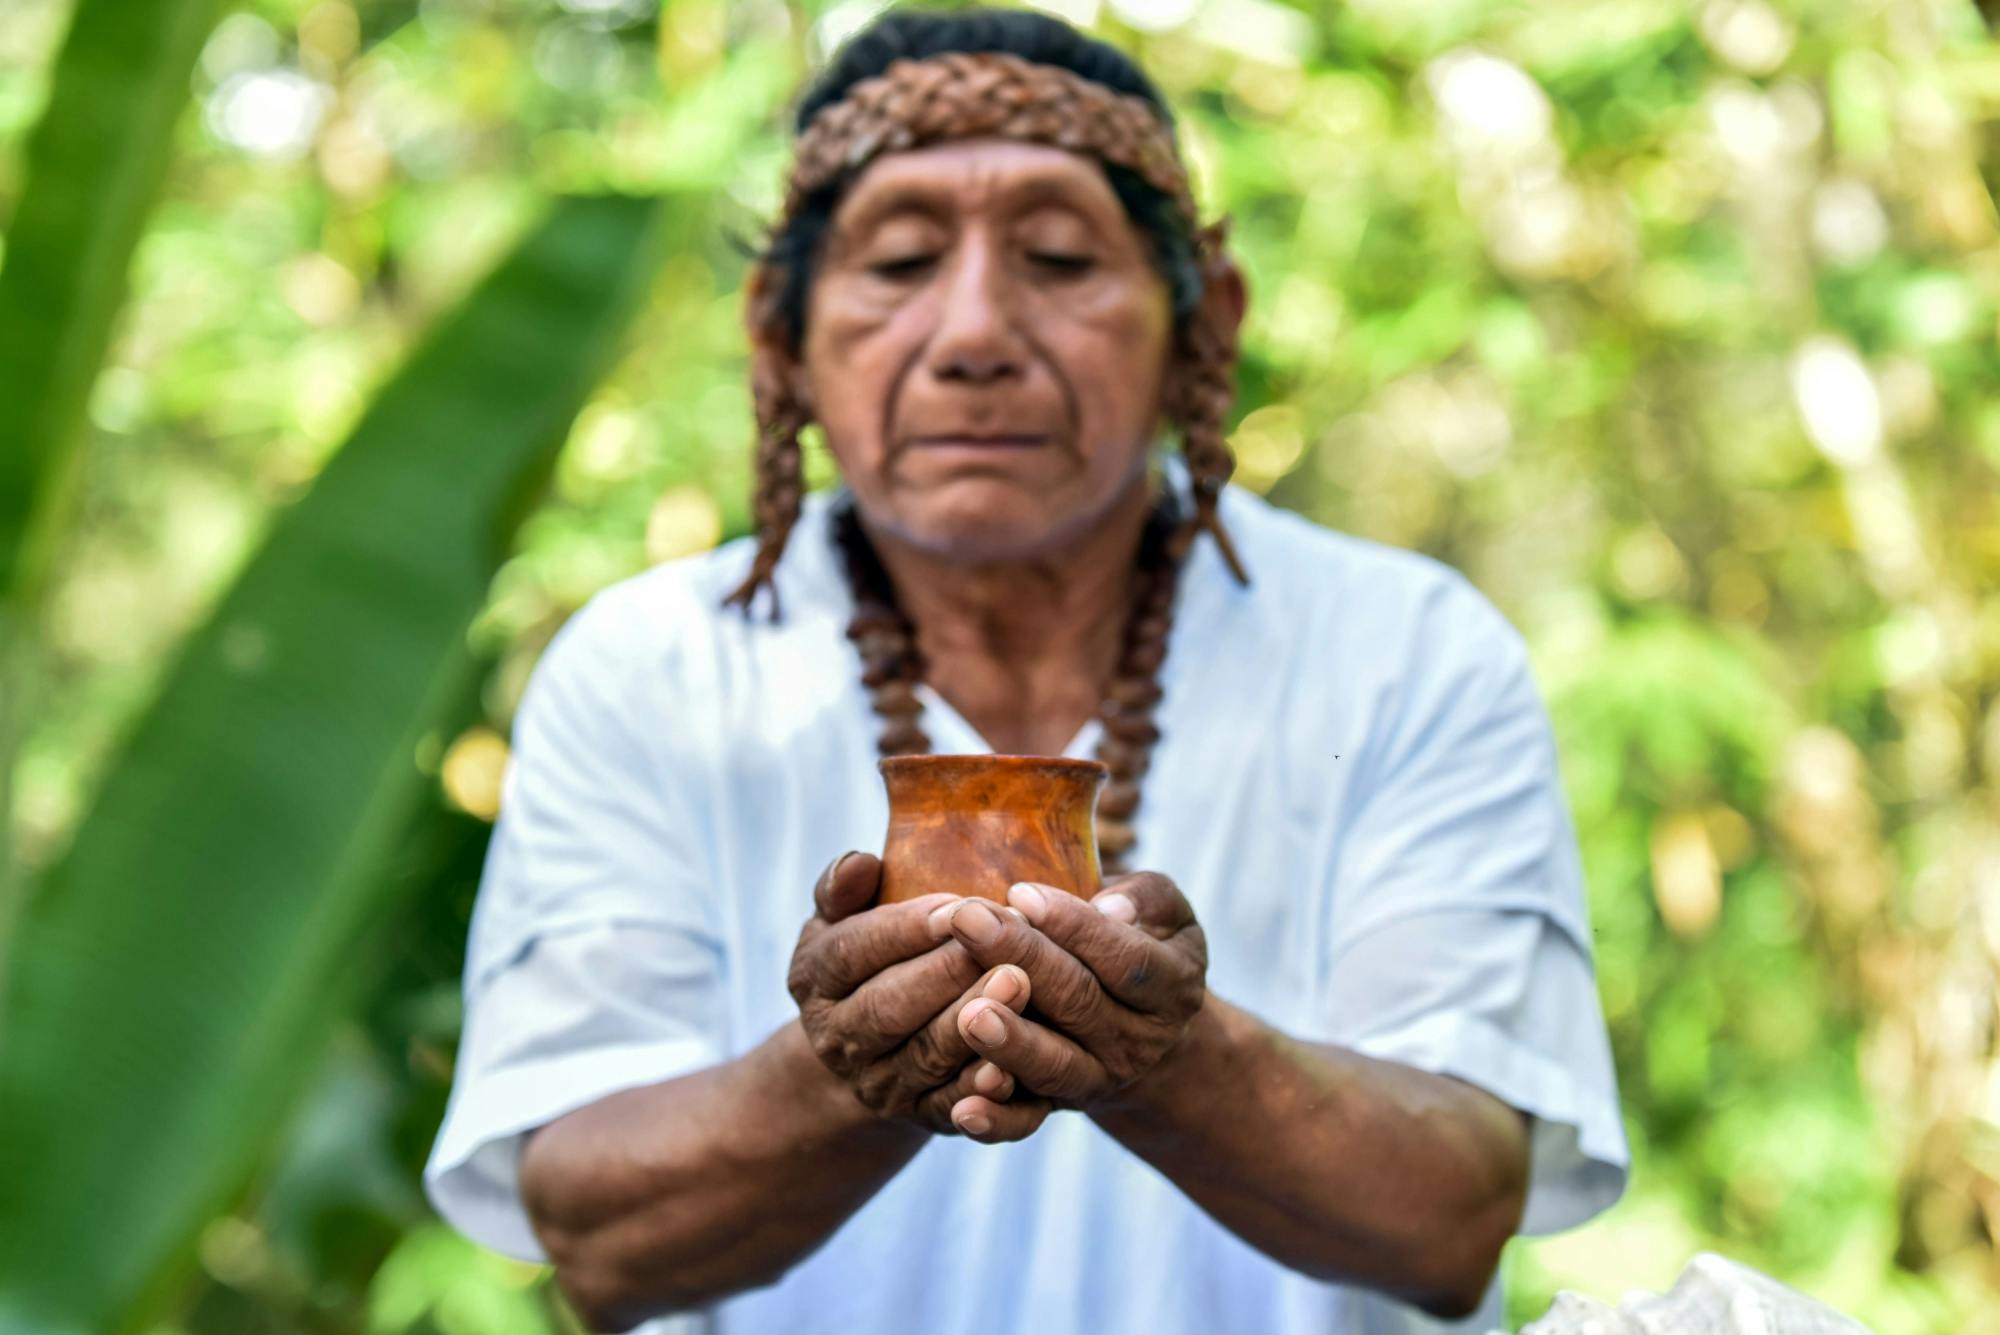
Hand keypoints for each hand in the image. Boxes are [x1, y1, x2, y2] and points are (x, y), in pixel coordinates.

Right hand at [787, 851, 1052, 1140]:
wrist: (869, 1052)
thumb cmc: (870, 959)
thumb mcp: (841, 920)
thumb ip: (843, 889)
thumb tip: (860, 862)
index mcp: (815, 980)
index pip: (854, 951)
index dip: (904, 929)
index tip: (956, 906)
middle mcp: (839, 1038)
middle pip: (889, 1007)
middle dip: (945, 974)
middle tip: (1001, 943)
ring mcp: (879, 1083)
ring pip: (926, 1056)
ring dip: (974, 1021)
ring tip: (1020, 984)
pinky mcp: (921, 1117)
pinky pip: (952, 1108)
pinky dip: (981, 1091)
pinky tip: (1013, 1066)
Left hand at [938, 871, 1208, 1114]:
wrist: (1138, 1023)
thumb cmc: (1138, 940)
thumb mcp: (1162, 911)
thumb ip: (1146, 900)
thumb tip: (1111, 908)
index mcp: (1171, 988)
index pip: (1124, 958)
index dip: (1074, 926)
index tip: (1021, 893)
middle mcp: (1140, 1042)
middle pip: (1079, 1002)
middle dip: (1019, 957)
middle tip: (966, 919)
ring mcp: (1097, 1080)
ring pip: (1053, 1065)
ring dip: (1010, 1042)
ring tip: (969, 1014)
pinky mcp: (1056, 1107)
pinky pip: (1025, 1121)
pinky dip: (996, 1120)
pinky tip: (963, 1109)